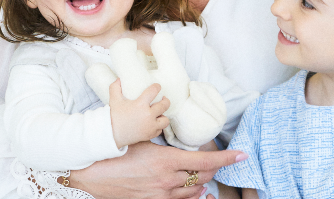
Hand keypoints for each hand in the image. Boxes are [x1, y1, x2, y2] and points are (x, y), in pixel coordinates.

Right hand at [68, 140, 247, 198]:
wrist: (92, 173)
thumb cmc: (117, 151)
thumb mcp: (144, 140)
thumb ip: (166, 142)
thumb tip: (182, 139)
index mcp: (167, 161)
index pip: (205, 162)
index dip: (226, 159)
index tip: (241, 155)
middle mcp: (167, 181)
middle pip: (203, 176)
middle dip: (215, 168)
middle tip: (223, 159)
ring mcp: (161, 195)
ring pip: (194, 190)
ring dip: (204, 181)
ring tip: (211, 174)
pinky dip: (193, 196)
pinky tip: (199, 193)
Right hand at [109, 79, 169, 147]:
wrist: (111, 135)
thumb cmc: (113, 117)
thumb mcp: (114, 100)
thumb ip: (115, 87)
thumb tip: (119, 79)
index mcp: (140, 104)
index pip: (154, 91)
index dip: (157, 87)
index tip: (157, 86)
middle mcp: (148, 115)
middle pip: (164, 105)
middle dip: (165, 101)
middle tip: (163, 99)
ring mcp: (150, 126)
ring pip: (165, 120)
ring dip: (163, 116)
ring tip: (159, 113)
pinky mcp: (149, 135)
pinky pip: (160, 130)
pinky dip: (158, 127)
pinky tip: (154, 123)